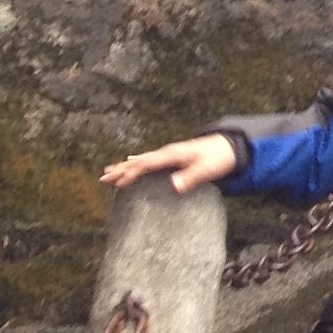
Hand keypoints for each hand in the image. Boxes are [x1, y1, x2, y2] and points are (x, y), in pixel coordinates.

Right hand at [102, 133, 239, 194]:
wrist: (230, 147)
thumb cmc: (218, 158)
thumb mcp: (207, 169)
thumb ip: (191, 177)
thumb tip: (174, 186)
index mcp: (173, 154)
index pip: (146, 164)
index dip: (131, 172)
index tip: (117, 182)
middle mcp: (168, 152)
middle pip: (139, 161)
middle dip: (121, 169)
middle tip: (103, 178)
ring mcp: (170, 154)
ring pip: (142, 160)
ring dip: (125, 167)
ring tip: (108, 173)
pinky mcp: (173, 158)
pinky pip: (149, 161)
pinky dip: (136, 164)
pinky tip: (130, 165)